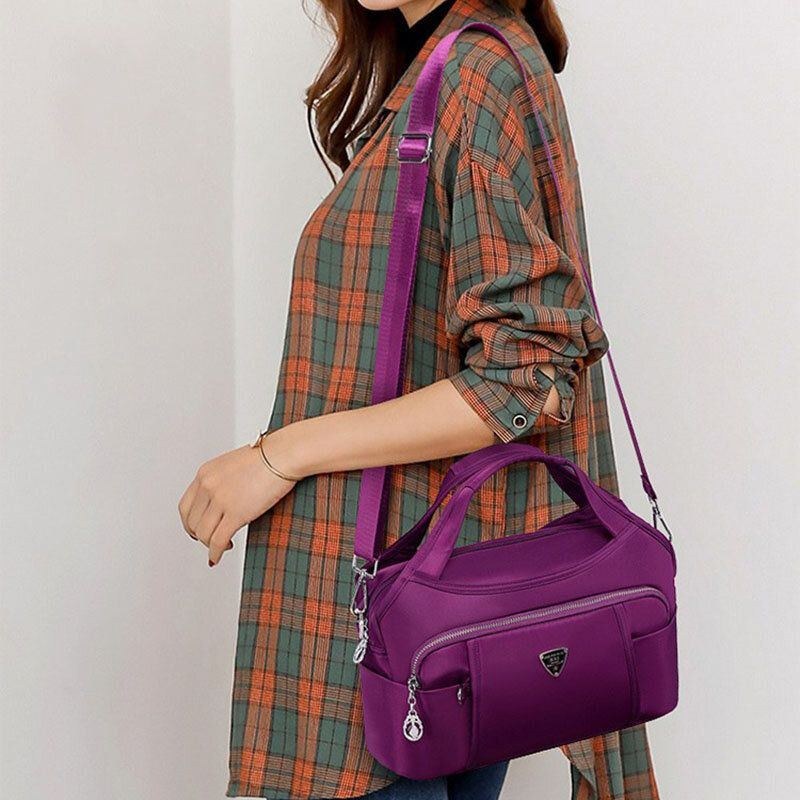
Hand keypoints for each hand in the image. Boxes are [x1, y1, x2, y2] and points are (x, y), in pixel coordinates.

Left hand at [178, 442, 297, 565]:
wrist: (284, 455)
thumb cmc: (269, 457)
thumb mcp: (234, 465)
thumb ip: (223, 481)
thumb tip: (224, 499)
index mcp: (205, 473)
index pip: (185, 506)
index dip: (190, 523)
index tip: (197, 530)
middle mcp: (208, 486)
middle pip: (191, 522)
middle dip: (200, 535)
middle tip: (210, 540)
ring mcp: (220, 500)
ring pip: (203, 534)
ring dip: (210, 545)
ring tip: (223, 546)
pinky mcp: (236, 513)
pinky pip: (218, 540)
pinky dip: (216, 553)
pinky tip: (219, 556)